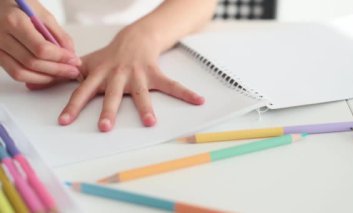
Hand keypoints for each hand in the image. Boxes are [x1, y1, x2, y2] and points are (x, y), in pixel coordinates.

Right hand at [0, 0, 80, 84]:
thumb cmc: (18, 4)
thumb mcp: (40, 12)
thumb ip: (57, 33)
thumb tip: (71, 54)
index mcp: (14, 21)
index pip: (40, 48)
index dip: (60, 57)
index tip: (74, 60)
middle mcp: (0, 36)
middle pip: (32, 63)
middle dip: (57, 70)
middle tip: (73, 71)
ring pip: (21, 73)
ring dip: (45, 78)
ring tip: (62, 75)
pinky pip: (14, 73)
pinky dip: (33, 78)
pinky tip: (48, 75)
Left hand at [58, 26, 204, 131]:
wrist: (134, 37)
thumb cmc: (110, 55)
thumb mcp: (87, 63)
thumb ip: (67, 76)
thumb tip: (33, 85)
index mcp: (100, 74)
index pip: (82, 91)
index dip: (73, 106)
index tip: (65, 121)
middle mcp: (118, 75)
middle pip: (112, 94)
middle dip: (109, 110)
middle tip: (105, 127)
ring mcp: (138, 74)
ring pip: (141, 93)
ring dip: (146, 108)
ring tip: (150, 123)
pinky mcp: (155, 73)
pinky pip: (171, 85)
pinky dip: (185, 93)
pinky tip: (198, 101)